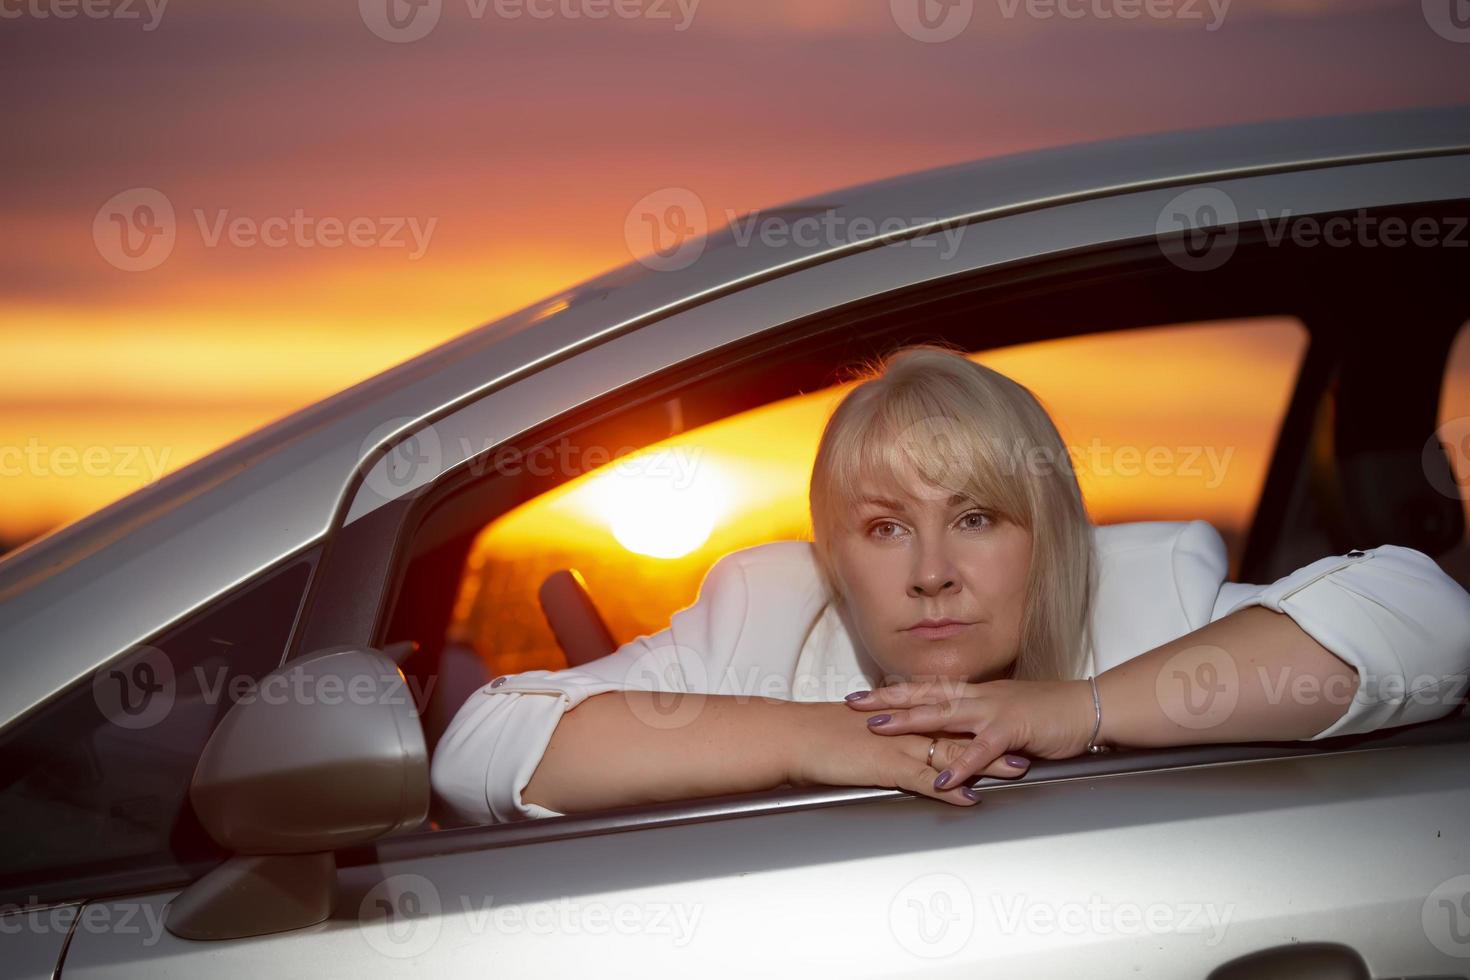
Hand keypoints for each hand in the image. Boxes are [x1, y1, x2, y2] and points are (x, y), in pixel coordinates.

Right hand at [779, 701, 1034, 806]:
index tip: (1003, 722)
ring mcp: (898, 746)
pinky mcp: (887, 766)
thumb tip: (890, 735)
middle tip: (1027, 740)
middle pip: (959, 730)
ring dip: (985, 762)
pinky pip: (925, 779)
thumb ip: (879, 731)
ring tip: (1016, 769)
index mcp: (899, 716)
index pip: (945, 715)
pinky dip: (950, 787)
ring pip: (951, 752)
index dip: (977, 719)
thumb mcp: (856, 728)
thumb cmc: (818, 734)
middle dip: (994, 737)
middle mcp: (904, 727)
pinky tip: (969, 796)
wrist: (794, 737)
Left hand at [844, 678, 1096, 790]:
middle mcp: (979, 697)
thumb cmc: (1050, 712)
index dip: (895, 691)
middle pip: (924, 695)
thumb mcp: (1006, 711)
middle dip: (887, 700)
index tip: (864, 694)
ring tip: (878, 729)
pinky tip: (941, 779)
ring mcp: (993, 711)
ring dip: (909, 722)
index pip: (927, 689)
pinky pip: (980, 749)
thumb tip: (956, 732)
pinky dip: (959, 765)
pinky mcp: (1012, 730)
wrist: (1087, 707)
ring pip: (943, 714)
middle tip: (854, 704)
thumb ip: (979, 722)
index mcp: (977, 693)